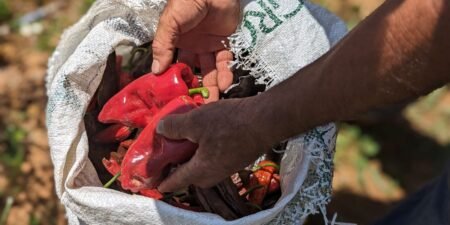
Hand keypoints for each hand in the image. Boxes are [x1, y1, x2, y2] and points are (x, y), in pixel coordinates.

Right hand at [152, 0, 239, 100]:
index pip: (174, 66)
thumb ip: (163, 45)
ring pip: (210, 71)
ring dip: (211, 86)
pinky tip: (224, 84)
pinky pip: (226, 62)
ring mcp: (210, 46)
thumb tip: (155, 71)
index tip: (174, 99)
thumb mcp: (170, 22)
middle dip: (195, 89)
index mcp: (176, 43)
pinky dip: (226, 73)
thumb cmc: (188, 1)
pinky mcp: (226, 44)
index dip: (175, 82)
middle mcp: (192, 47)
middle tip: (195, 108)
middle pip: (194, 73)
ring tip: (212, 103)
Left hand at [156, 97, 273, 191]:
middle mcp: (213, 175)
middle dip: (175, 167)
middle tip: (165, 154)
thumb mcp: (195, 121)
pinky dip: (203, 151)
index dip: (160, 180)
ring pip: (201, 167)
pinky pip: (212, 159)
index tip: (151, 181)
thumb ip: (174, 127)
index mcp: (200, 172)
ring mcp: (226, 168)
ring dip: (190, 157)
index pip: (174, 182)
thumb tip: (160, 129)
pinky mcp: (235, 159)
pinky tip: (203, 136)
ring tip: (182, 142)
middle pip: (187, 176)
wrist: (266, 121)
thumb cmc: (230, 123)